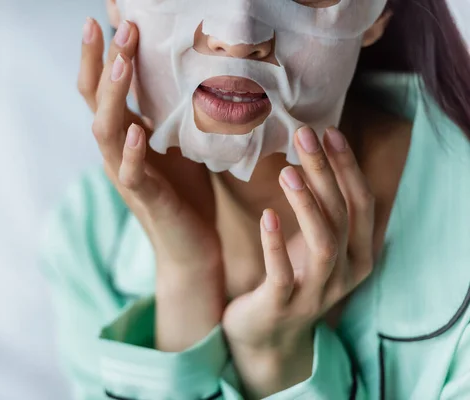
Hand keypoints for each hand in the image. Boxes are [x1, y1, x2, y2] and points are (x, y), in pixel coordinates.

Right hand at [79, 19, 223, 350]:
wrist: (192, 246)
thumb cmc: (186, 193)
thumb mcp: (180, 143)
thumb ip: (171, 113)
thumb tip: (185, 73)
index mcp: (126, 134)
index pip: (105, 87)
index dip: (103, 53)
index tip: (110, 15)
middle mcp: (118, 151)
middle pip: (95, 100)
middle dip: (101, 61)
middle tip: (112, 23)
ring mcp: (127, 174)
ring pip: (105, 131)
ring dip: (111, 96)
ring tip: (120, 62)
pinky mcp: (145, 198)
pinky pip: (131, 173)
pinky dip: (132, 151)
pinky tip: (137, 129)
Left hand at [222, 127, 374, 397]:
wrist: (267, 336)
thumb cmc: (291, 277)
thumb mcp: (312, 243)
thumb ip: (321, 210)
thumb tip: (313, 156)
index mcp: (357, 254)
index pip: (360, 203)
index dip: (347, 167)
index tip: (329, 132)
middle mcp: (345, 274)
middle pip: (343, 215)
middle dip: (326, 172)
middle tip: (305, 136)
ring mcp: (315, 293)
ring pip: (323, 244)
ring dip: (308, 206)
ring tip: (288, 172)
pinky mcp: (282, 305)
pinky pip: (283, 274)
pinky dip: (276, 244)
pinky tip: (267, 215)